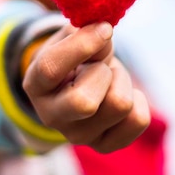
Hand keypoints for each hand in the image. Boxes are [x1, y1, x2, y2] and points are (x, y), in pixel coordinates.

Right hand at [22, 22, 149, 152]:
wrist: (79, 83)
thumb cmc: (75, 57)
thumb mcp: (72, 38)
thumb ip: (84, 32)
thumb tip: (104, 33)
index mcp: (36, 85)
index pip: (50, 69)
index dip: (81, 45)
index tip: (104, 29)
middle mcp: (52, 117)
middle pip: (85, 102)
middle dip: (102, 73)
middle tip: (100, 65)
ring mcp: (78, 136)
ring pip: (119, 105)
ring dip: (121, 81)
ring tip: (110, 78)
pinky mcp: (104, 145)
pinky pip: (138, 120)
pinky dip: (138, 100)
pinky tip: (119, 93)